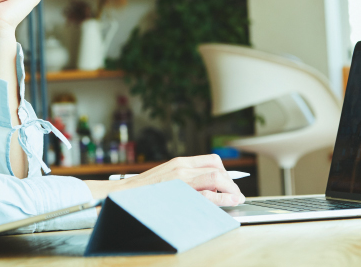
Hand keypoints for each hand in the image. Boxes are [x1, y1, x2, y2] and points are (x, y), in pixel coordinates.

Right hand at [86, 155, 245, 206]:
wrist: (124, 194)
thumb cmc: (144, 190)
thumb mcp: (166, 176)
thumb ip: (185, 178)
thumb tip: (206, 186)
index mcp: (180, 162)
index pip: (212, 160)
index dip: (226, 172)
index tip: (231, 183)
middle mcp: (182, 166)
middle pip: (217, 167)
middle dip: (231, 181)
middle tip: (236, 193)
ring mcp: (181, 178)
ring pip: (216, 177)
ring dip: (231, 188)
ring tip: (236, 198)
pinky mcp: (179, 191)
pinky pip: (207, 194)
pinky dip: (223, 198)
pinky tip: (230, 202)